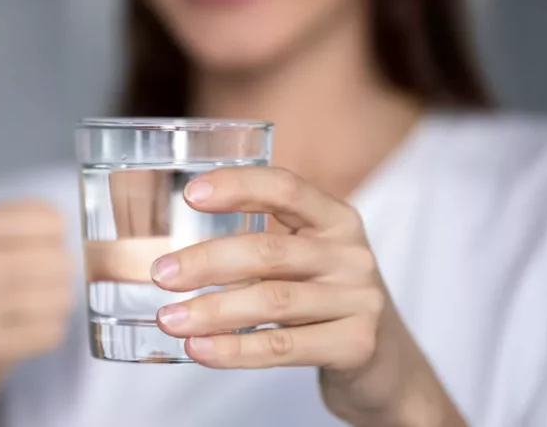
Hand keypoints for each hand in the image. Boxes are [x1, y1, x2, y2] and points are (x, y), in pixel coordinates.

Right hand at [0, 108, 72, 426]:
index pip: (54, 222)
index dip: (45, 240)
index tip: (12, 253)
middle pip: (62, 260)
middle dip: (49, 278)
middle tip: (14, 289)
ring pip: (62, 296)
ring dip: (49, 307)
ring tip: (15, 311)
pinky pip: (54, 332)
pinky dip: (43, 336)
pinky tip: (15, 336)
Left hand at [153, 167, 465, 426]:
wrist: (384, 361)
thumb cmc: (326, 300)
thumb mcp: (307, 260)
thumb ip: (262, 244)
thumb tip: (176, 251)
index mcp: (336, 219)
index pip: (285, 187)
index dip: (238, 185)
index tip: (189, 194)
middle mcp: (351, 253)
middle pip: (270, 250)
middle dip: (207, 261)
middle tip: (162, 274)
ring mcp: (359, 299)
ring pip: (273, 300)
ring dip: (212, 310)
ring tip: (170, 320)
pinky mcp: (356, 344)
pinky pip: (285, 346)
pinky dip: (236, 350)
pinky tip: (200, 350)